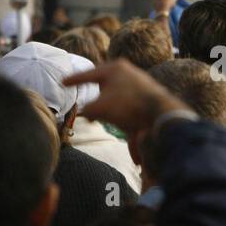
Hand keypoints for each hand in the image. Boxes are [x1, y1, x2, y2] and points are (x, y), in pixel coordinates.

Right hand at [62, 59, 186, 135]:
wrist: (162, 115)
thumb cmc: (127, 106)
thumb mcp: (99, 108)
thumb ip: (88, 110)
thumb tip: (89, 114)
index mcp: (114, 69)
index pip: (88, 74)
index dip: (74, 80)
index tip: (63, 82)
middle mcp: (129, 74)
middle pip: (107, 90)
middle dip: (100, 106)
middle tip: (93, 113)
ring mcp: (141, 87)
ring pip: (121, 106)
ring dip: (118, 122)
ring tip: (119, 131)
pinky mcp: (151, 101)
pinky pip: (136, 117)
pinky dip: (134, 133)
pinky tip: (136, 156)